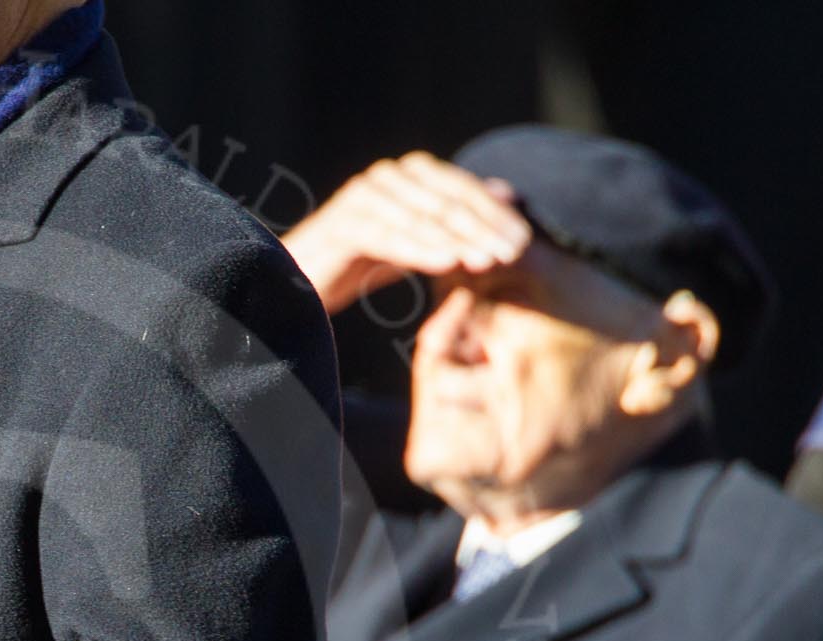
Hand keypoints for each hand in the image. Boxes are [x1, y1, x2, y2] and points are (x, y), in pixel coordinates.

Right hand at [281, 152, 531, 315]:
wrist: (297, 283)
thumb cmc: (359, 263)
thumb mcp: (417, 240)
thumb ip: (455, 218)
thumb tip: (506, 193)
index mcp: (408, 175)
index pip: (463, 189)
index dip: (495, 215)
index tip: (525, 243)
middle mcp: (387, 177)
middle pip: (447, 200)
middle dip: (483, 228)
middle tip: (514, 254)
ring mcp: (363, 196)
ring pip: (422, 217)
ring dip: (459, 239)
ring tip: (489, 262)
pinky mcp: (343, 221)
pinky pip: (390, 234)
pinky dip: (420, 249)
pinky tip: (448, 263)